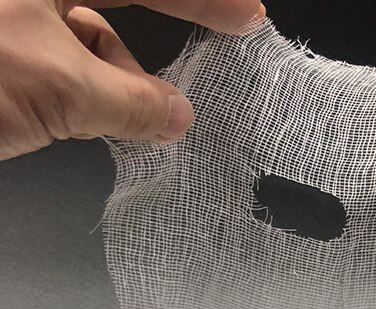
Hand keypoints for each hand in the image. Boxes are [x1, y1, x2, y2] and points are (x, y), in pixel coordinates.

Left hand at [0, 0, 264, 159]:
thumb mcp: (57, 87)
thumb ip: (129, 101)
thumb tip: (176, 114)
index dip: (203, 0)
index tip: (246, 15)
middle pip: (111, 10)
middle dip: (146, 53)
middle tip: (193, 78)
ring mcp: (13, 17)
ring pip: (82, 41)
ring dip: (113, 84)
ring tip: (129, 123)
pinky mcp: (2, 50)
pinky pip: (56, 62)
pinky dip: (81, 94)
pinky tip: (86, 121)